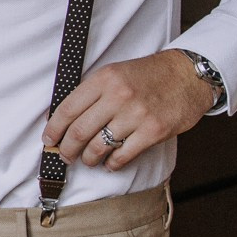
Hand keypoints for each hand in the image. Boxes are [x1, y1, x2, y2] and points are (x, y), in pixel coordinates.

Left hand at [40, 48, 215, 171]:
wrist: (187, 75)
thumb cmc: (148, 75)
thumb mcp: (115, 73)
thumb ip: (92, 93)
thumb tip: (64, 120)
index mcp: (104, 79)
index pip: (68, 108)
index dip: (54, 128)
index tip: (48, 139)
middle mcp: (118, 96)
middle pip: (80, 131)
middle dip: (67, 149)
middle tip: (65, 156)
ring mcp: (136, 115)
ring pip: (99, 146)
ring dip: (89, 158)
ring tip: (88, 160)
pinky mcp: (153, 131)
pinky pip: (123, 155)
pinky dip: (112, 163)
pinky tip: (109, 163)